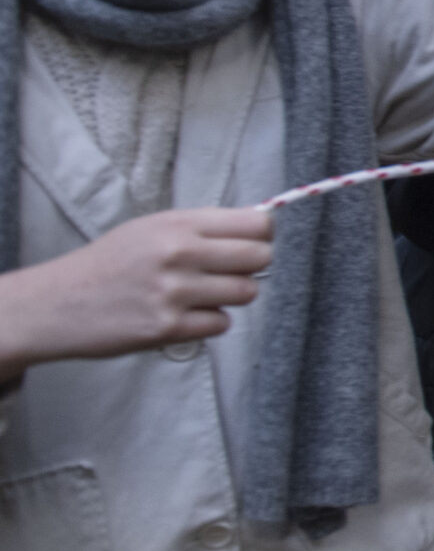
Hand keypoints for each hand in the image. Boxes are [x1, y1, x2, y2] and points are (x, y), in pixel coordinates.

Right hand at [0, 208, 273, 382]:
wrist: (56, 303)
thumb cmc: (110, 263)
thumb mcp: (152, 228)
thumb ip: (203, 227)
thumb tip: (261, 226)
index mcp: (178, 224)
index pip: (257, 224)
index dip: (261, 237)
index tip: (249, 245)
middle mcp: (179, 253)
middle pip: (260, 258)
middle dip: (251, 267)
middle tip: (225, 273)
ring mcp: (174, 291)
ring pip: (246, 293)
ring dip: (229, 297)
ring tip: (198, 295)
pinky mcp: (168, 327)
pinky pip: (220, 324)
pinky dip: (208, 322)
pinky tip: (181, 315)